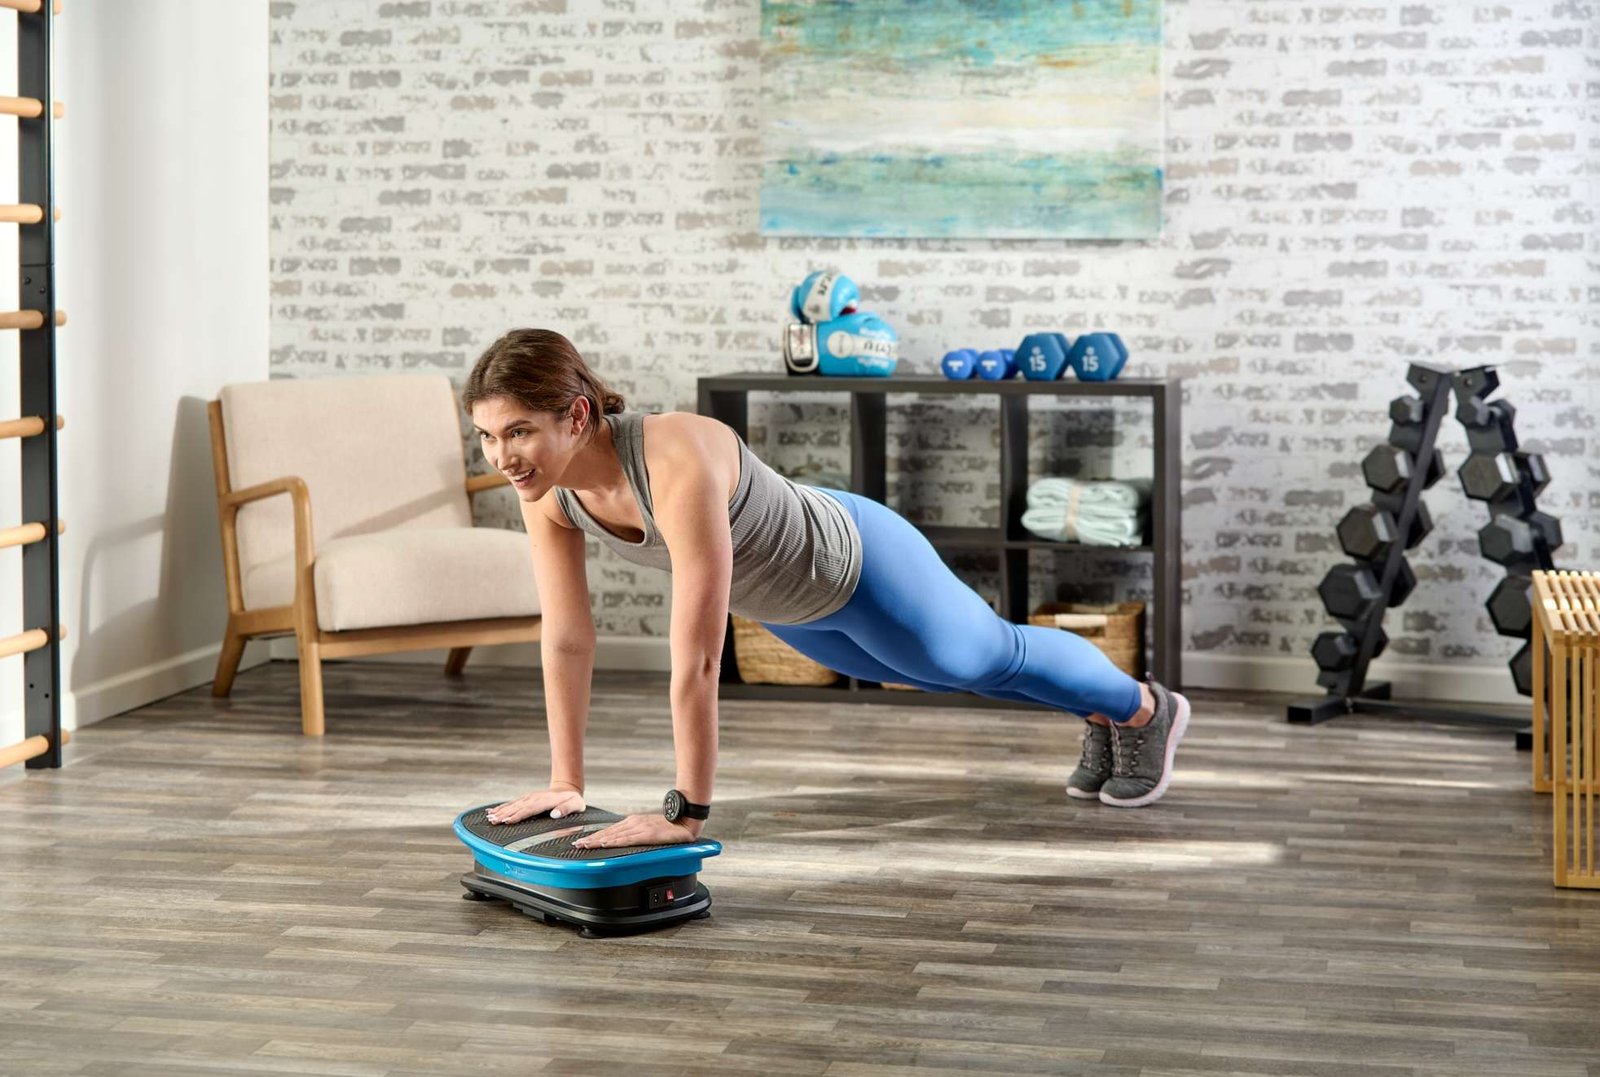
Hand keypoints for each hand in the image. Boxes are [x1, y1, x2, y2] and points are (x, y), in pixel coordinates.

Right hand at [484, 786, 585, 825]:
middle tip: (493, 821)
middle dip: (505, 814)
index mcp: (547, 801)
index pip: (530, 809)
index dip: (519, 815)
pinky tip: (491, 811)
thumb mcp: (576, 804)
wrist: (568, 789)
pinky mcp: (526, 798)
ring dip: (501, 811)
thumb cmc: (573, 801)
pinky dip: (501, 807)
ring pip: (513, 804)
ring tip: (489, 818)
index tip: (508, 821)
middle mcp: (536, 798)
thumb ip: (566, 809)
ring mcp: (530, 797)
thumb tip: (555, 814)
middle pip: (518, 806)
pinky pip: (512, 802)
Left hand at [571, 812, 701, 849]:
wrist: (686, 820)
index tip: (583, 841)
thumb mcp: (650, 829)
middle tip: (577, 845)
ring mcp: (640, 827)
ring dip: (598, 841)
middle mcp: (634, 822)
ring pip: (615, 835)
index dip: (596, 836)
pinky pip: (628, 838)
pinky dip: (615, 841)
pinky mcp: (647, 833)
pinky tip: (606, 844)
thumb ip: (638, 834)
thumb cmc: (670, 826)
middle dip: (592, 839)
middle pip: (609, 832)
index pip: (611, 830)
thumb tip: (625, 840)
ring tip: (586, 846)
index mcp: (634, 821)